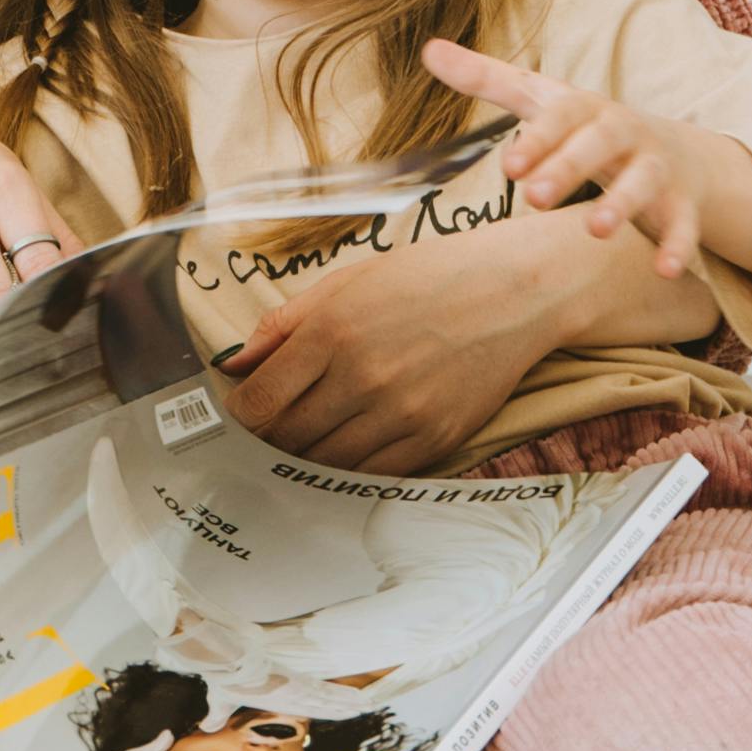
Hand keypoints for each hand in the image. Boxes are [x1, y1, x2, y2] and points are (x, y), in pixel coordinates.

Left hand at [219, 209, 696, 471]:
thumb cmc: (429, 277)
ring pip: (325, 464)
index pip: (259, 402)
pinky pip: (372, 474)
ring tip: (302, 442)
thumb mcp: (348, 281)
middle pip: (286, 439)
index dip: (238, 417)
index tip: (238, 415)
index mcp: (333, 331)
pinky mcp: (434, 439)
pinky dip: (349, 468)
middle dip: (266, 441)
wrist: (515, 291)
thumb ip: (285, 324)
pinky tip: (345, 450)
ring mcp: (401, 414)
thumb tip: (236, 362)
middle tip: (263, 434)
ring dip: (303, 459)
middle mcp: (363, 376)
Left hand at [422, 39, 751, 298]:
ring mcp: (656, 167)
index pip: (561, 115)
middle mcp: (624, 132)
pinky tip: (665, 271)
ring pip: (644, 181)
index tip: (509, 166)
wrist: (676, 152)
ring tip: (597, 229)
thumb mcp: (543, 101)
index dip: (537, 138)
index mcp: (586, 109)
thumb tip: (428, 49)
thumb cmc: (589, 128)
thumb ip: (487, 80)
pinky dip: (678, 245)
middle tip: (535, 198)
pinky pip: (684, 224)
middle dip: (569, 168)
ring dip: (622, 203)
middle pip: (599, 144)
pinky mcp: (681, 204)